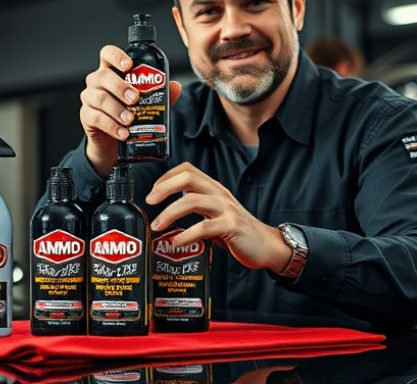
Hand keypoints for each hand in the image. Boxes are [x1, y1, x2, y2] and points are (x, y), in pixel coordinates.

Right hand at [79, 45, 181, 176]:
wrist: (113, 141)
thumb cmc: (128, 114)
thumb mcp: (145, 102)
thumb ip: (159, 94)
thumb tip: (175, 87)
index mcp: (111, 71)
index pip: (107, 54)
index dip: (116, 56)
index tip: (129, 65)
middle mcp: (97, 82)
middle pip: (103, 76)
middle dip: (120, 86)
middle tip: (135, 98)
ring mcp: (89, 99)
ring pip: (100, 98)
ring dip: (117, 109)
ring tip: (130, 119)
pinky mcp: (86, 117)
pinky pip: (97, 118)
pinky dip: (112, 126)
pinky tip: (123, 133)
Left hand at [146, 162, 290, 272]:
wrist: (266, 246)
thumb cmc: (237, 231)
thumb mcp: (215, 213)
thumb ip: (197, 208)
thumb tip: (168, 212)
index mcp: (214, 189)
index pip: (188, 169)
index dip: (167, 176)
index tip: (153, 191)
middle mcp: (219, 194)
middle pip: (188, 178)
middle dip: (164, 188)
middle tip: (150, 201)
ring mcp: (226, 209)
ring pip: (192, 201)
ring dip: (169, 213)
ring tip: (158, 225)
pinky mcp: (231, 227)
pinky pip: (203, 228)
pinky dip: (186, 235)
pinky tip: (177, 242)